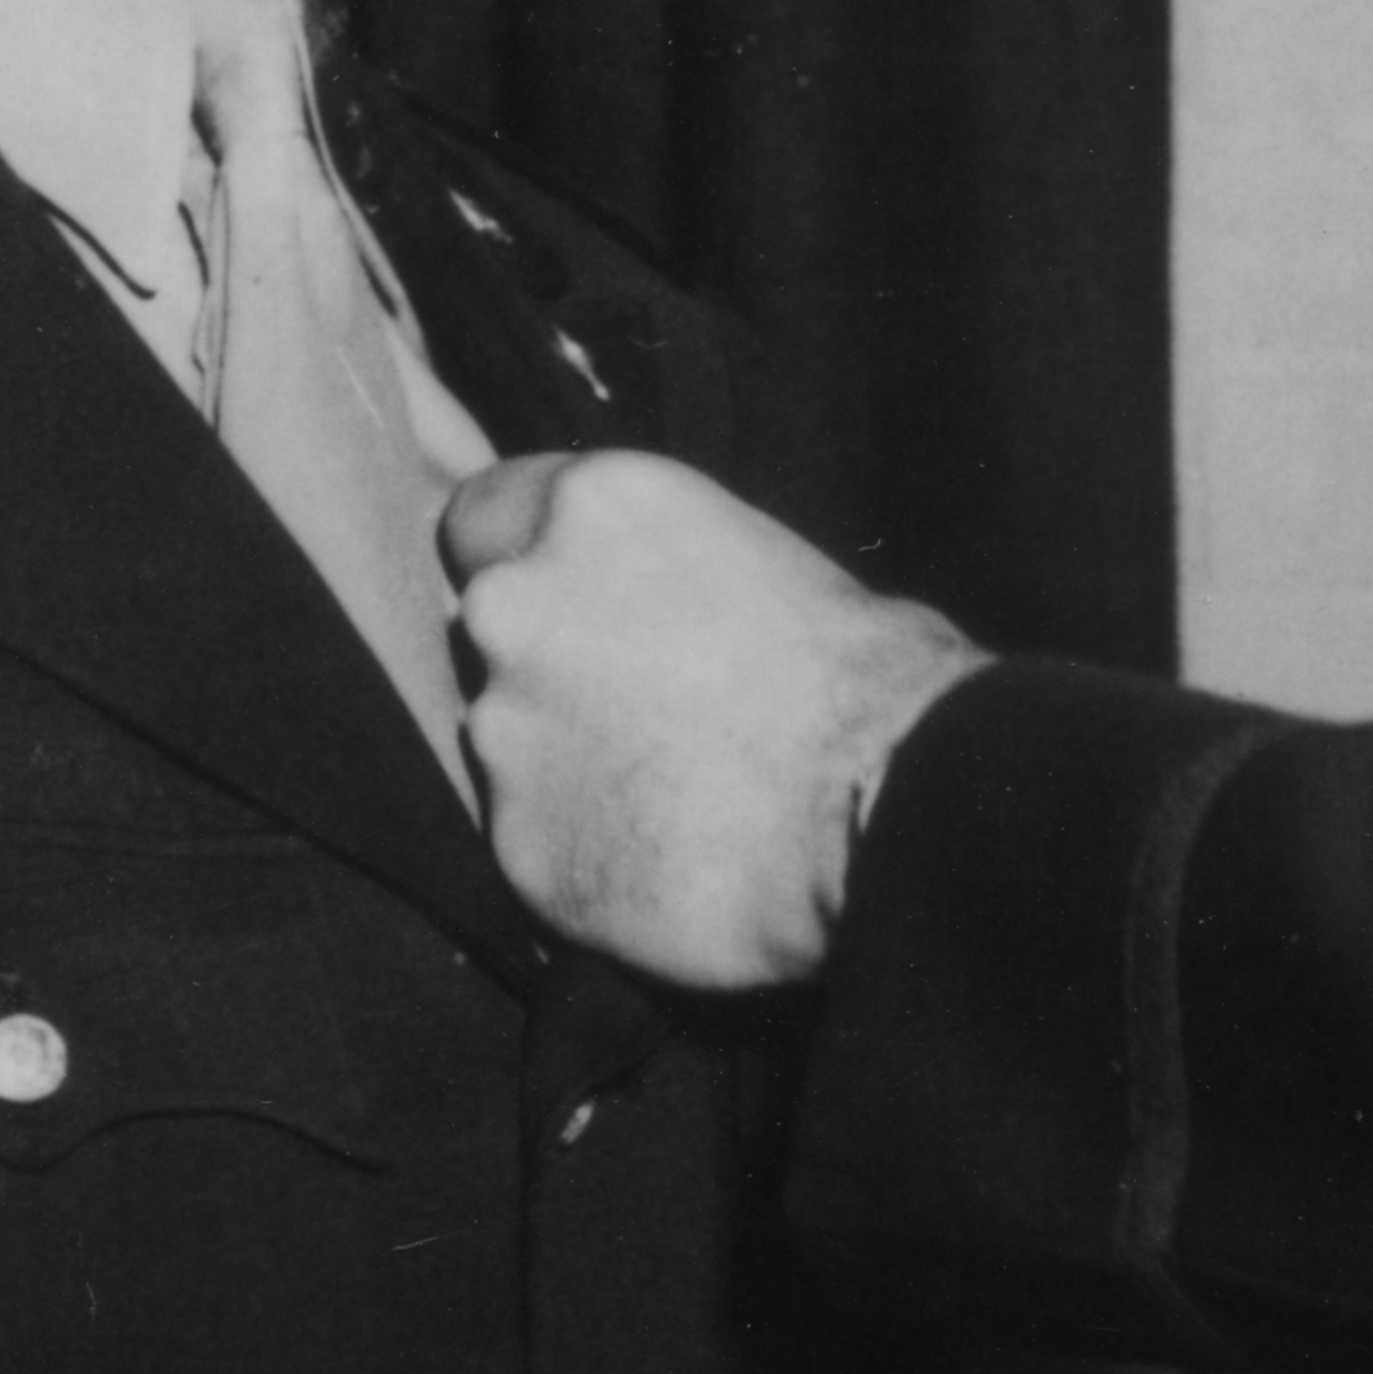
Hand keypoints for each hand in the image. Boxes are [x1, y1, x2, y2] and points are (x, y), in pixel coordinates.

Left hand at [444, 452, 983, 987]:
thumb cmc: (872, 677)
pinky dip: (588, 855)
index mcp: (591, 507)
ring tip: (675, 803)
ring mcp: (504, 732)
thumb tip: (681, 614)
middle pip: (497, 632)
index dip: (529, 563)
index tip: (579, 604)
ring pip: (512, 745)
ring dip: (570, 766)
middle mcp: (518, 605)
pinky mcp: (518, 845)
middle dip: (553, 667)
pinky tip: (672, 866)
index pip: (484, 517)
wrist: (888, 815)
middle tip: (647, 713)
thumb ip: (678, 577)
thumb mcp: (774, 563)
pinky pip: (539, 845)